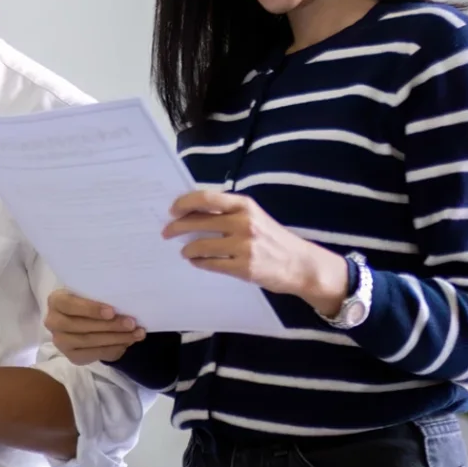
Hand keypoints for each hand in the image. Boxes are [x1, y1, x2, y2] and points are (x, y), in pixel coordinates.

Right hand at [46, 287, 144, 363]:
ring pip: (89, 342)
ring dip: (116, 338)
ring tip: (136, 334)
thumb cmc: (89, 300)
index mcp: (56, 301)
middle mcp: (53, 322)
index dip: (90, 309)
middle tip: (131, 323)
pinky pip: (94, 354)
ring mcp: (60, 341)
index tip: (112, 311)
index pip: (69, 305)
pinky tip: (126, 343)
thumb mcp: (90, 292)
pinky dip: (113, 349)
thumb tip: (124, 303)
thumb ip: (100, 295)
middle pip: (81, 326)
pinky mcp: (71, 356)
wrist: (82, 317)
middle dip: (110, 326)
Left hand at [165, 190, 346, 312]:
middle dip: (175, 227)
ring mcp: (244, 246)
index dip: (183, 203)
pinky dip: (199, 262)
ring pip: (199, 246)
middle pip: (197, 222)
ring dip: (187, 249)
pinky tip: (198, 262)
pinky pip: (210, 264)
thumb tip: (189, 212)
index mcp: (245, 206)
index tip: (172, 210)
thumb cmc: (273, 239)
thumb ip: (227, 213)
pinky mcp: (244, 267)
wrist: (301, 264)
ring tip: (185, 252)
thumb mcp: (254, 217)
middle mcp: (244, 223)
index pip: (205, 199)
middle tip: (166, 232)